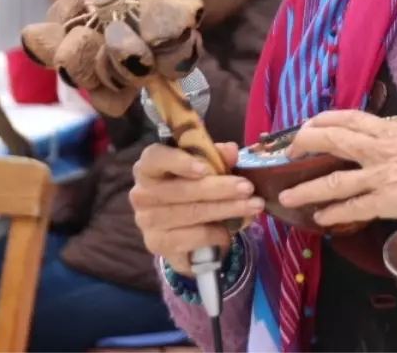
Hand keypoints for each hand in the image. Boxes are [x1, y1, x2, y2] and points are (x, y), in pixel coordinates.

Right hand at [130, 142, 264, 276]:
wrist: (182, 230)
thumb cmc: (192, 188)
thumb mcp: (205, 168)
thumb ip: (216, 157)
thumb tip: (231, 151)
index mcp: (149, 168)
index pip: (155, 158)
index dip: (179, 162)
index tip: (206, 168)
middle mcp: (142, 195)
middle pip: (182, 190)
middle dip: (220, 188)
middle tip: (248, 187)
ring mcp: (148, 223)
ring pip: (191, 214)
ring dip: (227, 210)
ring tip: (254, 207)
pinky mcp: (159, 246)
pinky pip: (192, 239)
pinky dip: (216, 234)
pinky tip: (230, 232)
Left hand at [279, 110, 396, 230]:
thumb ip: (395, 140)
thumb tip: (376, 141)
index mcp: (391, 131)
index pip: (348, 117)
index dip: (322, 120)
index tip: (306, 126)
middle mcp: (382, 149)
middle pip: (333, 139)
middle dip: (304, 144)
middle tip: (287, 153)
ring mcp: (383, 176)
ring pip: (335, 179)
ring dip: (307, 188)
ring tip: (287, 196)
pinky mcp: (389, 201)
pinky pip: (353, 208)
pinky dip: (334, 213)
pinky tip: (321, 218)